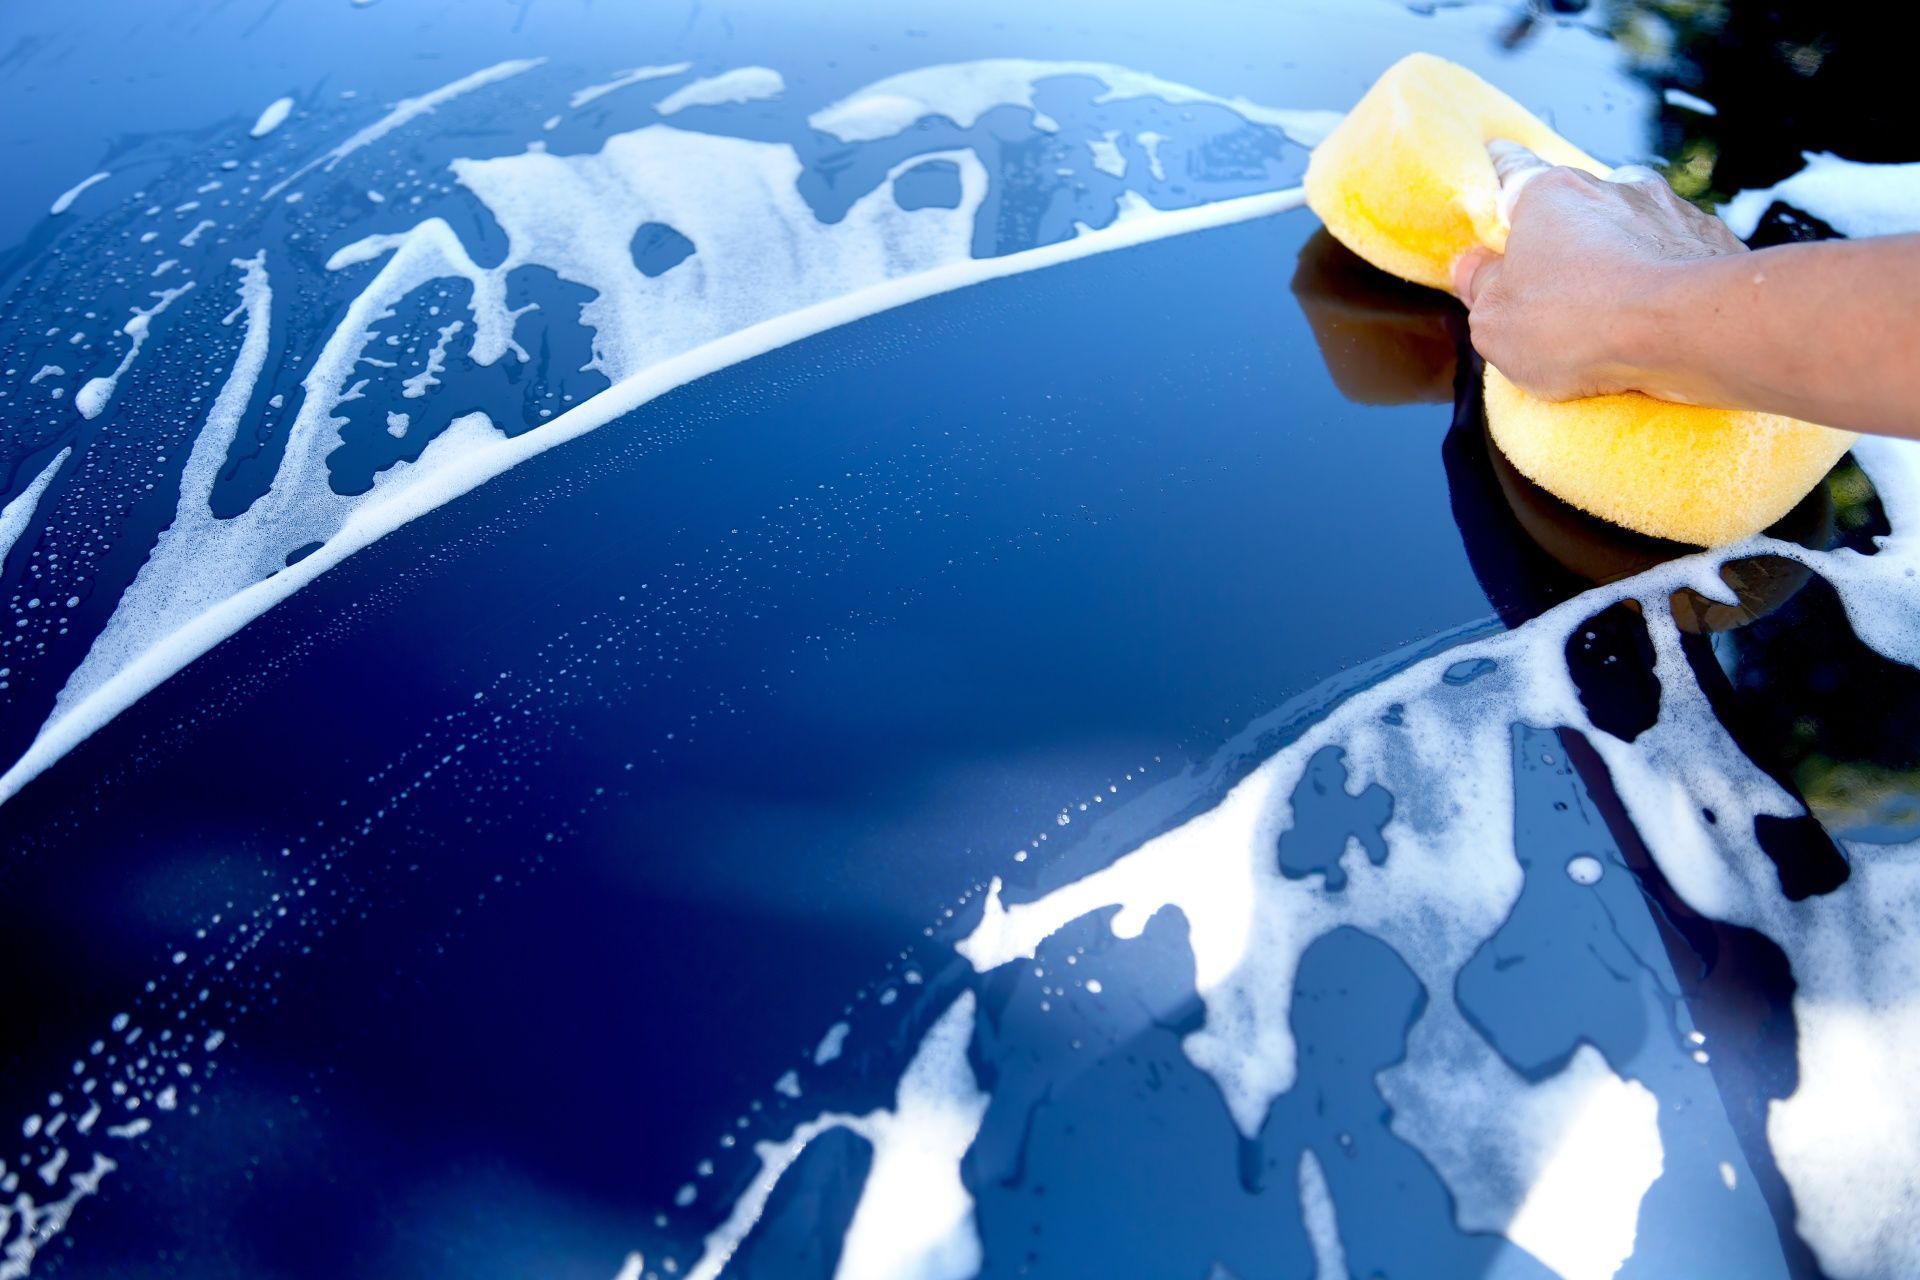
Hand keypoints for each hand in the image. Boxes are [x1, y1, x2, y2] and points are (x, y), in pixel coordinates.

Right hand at [1452, 145, 1748, 402]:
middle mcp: (1615, 186)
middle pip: (1581, 203)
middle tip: (1558, 279)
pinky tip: (1662, 315)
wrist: (1687, 330)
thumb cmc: (1579, 322)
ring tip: (1616, 307)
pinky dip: (1667, 276)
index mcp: (1551, 195)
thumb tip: (1473, 268)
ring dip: (1624, 252)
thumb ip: (1480, 288)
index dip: (1503, 168)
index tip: (1498, 155)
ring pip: (1636, 225)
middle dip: (1569, 231)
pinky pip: (1679, 255)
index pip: (1515, 170)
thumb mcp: (1496, 322)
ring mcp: (1671, 209)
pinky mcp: (1716, 242)